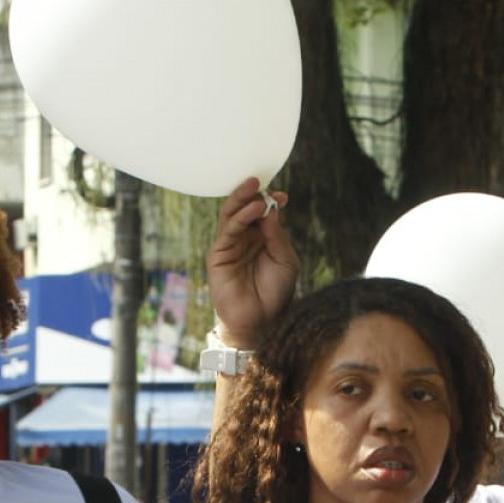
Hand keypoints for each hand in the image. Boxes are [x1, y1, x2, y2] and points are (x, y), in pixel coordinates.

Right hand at [206, 177, 298, 348]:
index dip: (270, 201)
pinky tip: (254, 209)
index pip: (262, 213)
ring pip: (231, 215)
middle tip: (260, 180)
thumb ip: (277, 234)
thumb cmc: (276, 293)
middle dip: (251, 193)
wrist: (261, 321)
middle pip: (243, 208)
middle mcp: (244, 238)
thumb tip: (270, 207)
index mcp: (261, 238)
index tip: (283, 196)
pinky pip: (228, 230)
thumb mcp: (285, 259)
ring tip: (256, 190)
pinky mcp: (218, 254)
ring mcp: (230, 245)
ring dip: (243, 200)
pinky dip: (241, 217)